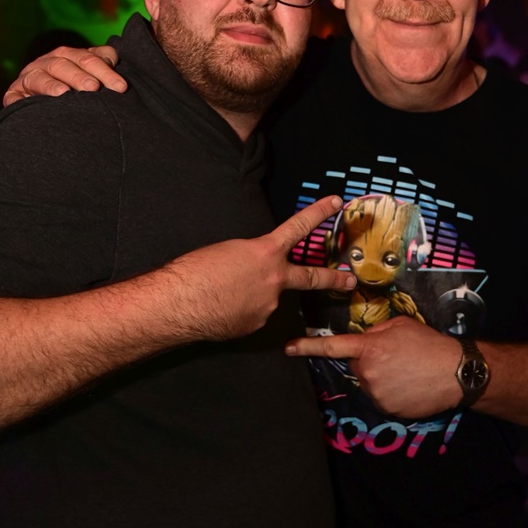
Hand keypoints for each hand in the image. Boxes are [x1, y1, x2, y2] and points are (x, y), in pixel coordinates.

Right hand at [3, 46, 126, 105]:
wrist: (44, 107)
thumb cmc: (76, 88)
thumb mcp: (92, 73)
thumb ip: (103, 61)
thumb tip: (113, 58)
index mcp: (68, 55)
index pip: (87, 58)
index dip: (105, 71)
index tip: (121, 87)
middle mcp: (47, 63)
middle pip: (63, 65)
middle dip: (79, 76)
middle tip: (94, 88)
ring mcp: (29, 78)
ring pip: (39, 77)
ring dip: (51, 85)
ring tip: (65, 94)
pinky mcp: (14, 95)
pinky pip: (15, 97)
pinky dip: (21, 100)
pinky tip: (32, 105)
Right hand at [168, 196, 355, 341]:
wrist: (178, 303)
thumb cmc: (194, 271)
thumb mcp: (227, 251)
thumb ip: (250, 258)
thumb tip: (254, 272)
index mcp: (265, 252)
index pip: (298, 227)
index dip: (318, 213)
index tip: (335, 203)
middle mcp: (274, 280)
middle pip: (312, 278)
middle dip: (334, 279)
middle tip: (349, 281)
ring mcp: (268, 306)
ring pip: (268, 299)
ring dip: (253, 297)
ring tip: (222, 294)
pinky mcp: (256, 325)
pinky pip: (252, 315)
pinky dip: (240, 311)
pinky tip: (220, 308)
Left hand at [285, 315, 462, 416]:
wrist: (455, 372)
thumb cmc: (429, 344)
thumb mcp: (400, 325)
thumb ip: (375, 331)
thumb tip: (362, 338)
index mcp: (369, 347)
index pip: (331, 346)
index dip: (306, 347)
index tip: (289, 348)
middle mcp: (368, 372)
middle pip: (357, 366)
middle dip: (369, 361)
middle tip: (395, 357)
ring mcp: (376, 393)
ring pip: (369, 383)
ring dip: (381, 378)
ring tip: (406, 372)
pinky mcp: (387, 409)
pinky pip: (381, 399)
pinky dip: (391, 393)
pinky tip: (408, 386)